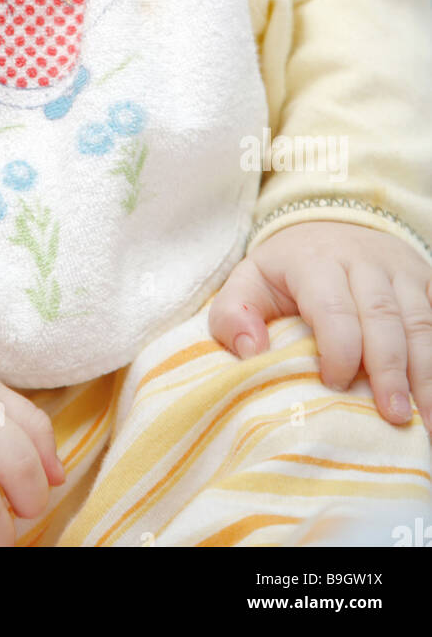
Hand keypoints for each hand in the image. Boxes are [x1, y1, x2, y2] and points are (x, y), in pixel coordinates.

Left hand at [208, 221, 431, 431]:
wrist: (328, 226)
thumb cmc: (285, 270)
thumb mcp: (249, 281)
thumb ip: (233, 315)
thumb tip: (251, 352)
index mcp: (315, 261)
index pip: (333, 306)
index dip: (338, 348)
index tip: (334, 384)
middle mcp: (364, 261)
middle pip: (383, 316)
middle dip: (389, 368)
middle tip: (393, 416)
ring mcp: (400, 270)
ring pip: (420, 321)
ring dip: (425, 373)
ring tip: (425, 420)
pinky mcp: (425, 280)